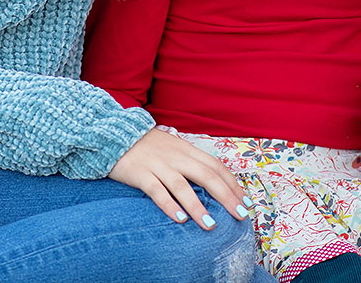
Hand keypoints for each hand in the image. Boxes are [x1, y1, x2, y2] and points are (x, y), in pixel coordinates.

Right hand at [108, 128, 249, 228]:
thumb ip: (190, 162)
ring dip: (198, 207)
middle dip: (226, 196)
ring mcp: (158, 165)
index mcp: (187, 150)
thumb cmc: (148, 146)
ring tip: (210, 225)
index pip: (216, 166)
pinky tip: (179, 219)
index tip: (245, 201)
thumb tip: (211, 182)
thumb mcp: (174, 148)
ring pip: (182, 186)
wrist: (115, 134)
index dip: (232, 184)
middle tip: (240, 215)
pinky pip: (156, 191)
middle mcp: (176, 157)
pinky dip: (169, 205)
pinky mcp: (140, 174)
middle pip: (206, 176)